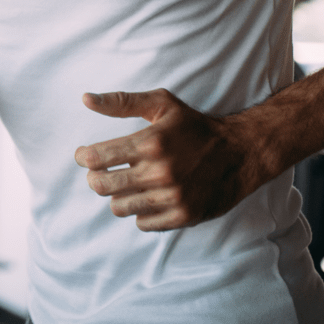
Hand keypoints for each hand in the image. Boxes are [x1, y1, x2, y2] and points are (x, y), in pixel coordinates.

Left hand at [74, 88, 258, 230]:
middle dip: (95, 178)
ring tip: (127, 184)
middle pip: (102, 186)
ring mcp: (171, 198)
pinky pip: (142, 223)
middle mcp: (159, 172)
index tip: (85, 155)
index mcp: (150, 142)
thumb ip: (121, 102)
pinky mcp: (183, 217)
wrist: (239, 153)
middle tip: (102, 172)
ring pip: (118, 207)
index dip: (84, 157)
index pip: (97, 158)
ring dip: (117, 196)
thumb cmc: (194, 126)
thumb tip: (85, 99)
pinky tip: (148, 196)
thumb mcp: (161, 104)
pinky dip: (140, 211)